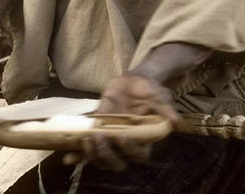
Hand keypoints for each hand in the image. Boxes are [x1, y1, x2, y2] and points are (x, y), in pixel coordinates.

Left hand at [63, 74, 177, 171]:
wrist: (135, 81)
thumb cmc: (150, 91)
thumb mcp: (159, 96)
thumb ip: (166, 109)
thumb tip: (176, 122)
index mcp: (144, 140)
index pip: (139, 154)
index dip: (130, 149)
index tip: (122, 136)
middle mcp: (127, 145)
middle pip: (117, 162)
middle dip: (107, 154)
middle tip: (99, 138)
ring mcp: (111, 141)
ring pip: (101, 159)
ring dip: (92, 154)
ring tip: (86, 140)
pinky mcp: (98, 133)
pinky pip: (87, 150)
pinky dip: (77, 156)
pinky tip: (67, 159)